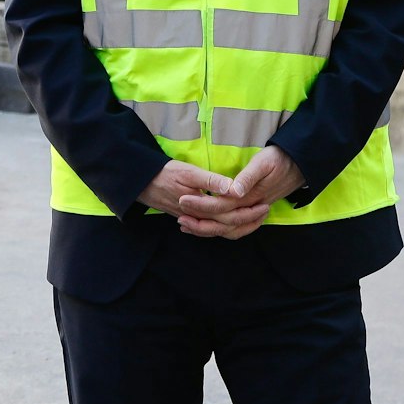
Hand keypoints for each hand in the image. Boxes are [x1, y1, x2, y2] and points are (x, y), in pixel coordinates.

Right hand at [138, 161, 268, 239]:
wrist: (139, 183)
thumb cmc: (163, 174)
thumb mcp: (187, 172)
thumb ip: (211, 181)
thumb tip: (234, 188)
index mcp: (202, 207)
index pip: (231, 215)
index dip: (249, 212)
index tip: (264, 204)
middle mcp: (198, 218)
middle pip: (227, 226)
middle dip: (248, 220)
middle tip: (265, 211)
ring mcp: (192, 220)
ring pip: (218, 231)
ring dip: (237, 226)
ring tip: (253, 219)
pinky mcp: (187, 218)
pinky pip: (208, 229)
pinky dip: (221, 229)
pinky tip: (227, 225)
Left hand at [175, 146, 302, 239]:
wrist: (300, 165)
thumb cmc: (279, 160)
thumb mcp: (264, 163)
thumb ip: (248, 177)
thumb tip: (234, 191)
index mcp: (251, 197)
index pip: (222, 206)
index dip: (201, 205)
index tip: (182, 200)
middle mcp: (252, 208)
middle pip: (223, 223)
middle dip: (200, 222)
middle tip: (179, 217)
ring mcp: (254, 212)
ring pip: (229, 230)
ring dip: (207, 230)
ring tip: (186, 225)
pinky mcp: (254, 212)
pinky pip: (236, 228)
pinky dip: (220, 230)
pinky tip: (205, 226)